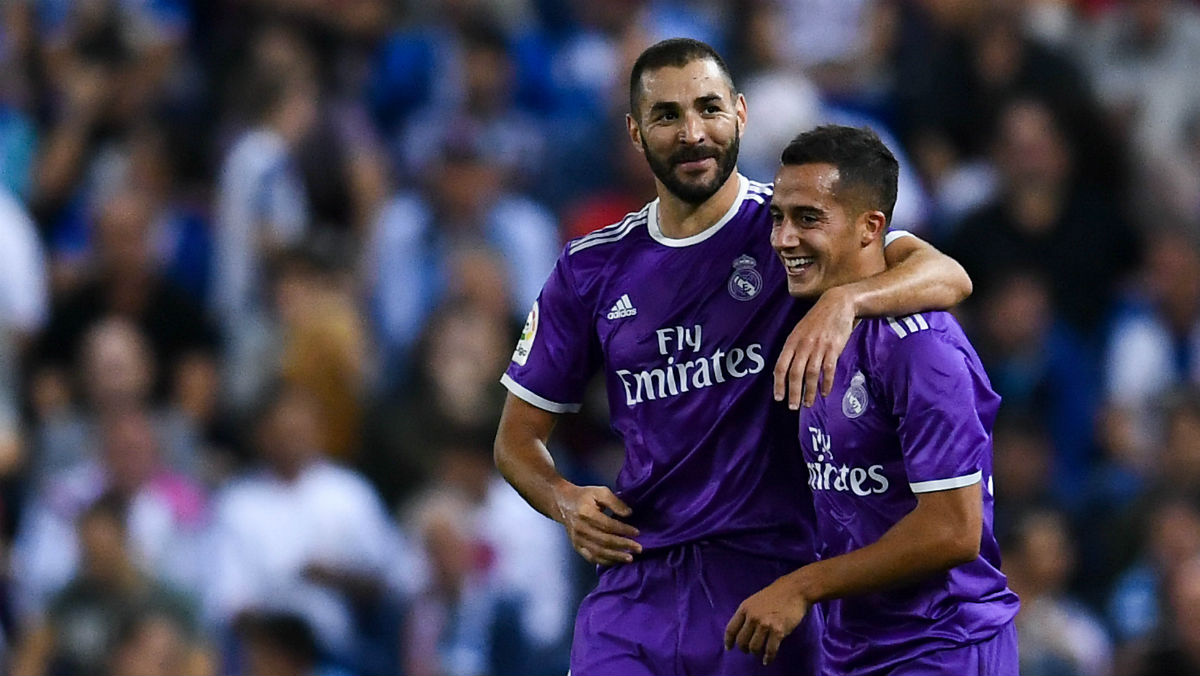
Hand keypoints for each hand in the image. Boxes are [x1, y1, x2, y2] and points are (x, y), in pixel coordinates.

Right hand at [554, 483, 641, 564]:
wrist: (562, 503)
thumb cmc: (584, 496)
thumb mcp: (600, 491)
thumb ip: (615, 502)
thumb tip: (629, 514)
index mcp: (586, 513)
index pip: (608, 525)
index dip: (624, 530)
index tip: (637, 532)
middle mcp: (581, 528)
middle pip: (605, 541)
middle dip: (624, 545)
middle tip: (638, 548)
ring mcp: (577, 539)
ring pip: (598, 552)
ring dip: (616, 557)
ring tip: (630, 558)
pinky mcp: (576, 546)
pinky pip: (591, 557)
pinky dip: (604, 561)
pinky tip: (616, 561)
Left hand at [724, 576, 810, 665]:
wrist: (795, 590)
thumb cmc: (775, 594)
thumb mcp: (755, 600)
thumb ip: (747, 613)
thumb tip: (742, 629)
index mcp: (745, 608)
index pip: (731, 629)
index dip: (728, 641)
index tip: (729, 648)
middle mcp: (752, 617)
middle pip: (741, 641)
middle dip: (743, 649)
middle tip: (747, 651)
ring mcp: (765, 624)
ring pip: (754, 647)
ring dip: (755, 652)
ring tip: (758, 652)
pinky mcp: (778, 631)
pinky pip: (770, 650)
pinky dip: (768, 658)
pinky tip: (767, 660)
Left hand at [774, 285, 855, 408]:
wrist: (838, 304)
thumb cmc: (816, 319)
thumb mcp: (799, 331)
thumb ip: (793, 349)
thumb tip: (786, 371)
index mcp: (792, 341)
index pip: (780, 366)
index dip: (778, 384)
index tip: (778, 398)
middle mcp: (803, 345)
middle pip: (795, 374)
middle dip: (793, 393)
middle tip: (793, 407)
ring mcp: (819, 347)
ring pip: (811, 374)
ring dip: (809, 392)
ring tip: (808, 404)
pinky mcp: (834, 348)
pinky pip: (828, 370)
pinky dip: (826, 383)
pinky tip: (824, 392)